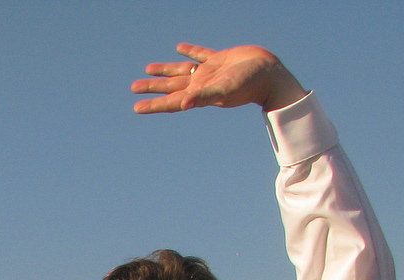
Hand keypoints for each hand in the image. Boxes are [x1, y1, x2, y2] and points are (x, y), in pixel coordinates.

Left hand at [131, 43, 305, 114]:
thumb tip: (183, 104)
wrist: (269, 73)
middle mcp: (201, 85)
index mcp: (198, 94)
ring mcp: (209, 72)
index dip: (153, 104)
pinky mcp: (220, 60)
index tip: (136, 108)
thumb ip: (203, 97)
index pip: (171, 101)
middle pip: (171, 86)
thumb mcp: (223, 91)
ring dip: (165, 71)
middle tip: (133, 88)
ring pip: (181, 71)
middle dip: (152, 88)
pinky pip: (200, 54)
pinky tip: (180, 48)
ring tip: (147, 69)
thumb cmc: (248, 85)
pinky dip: (190, 52)